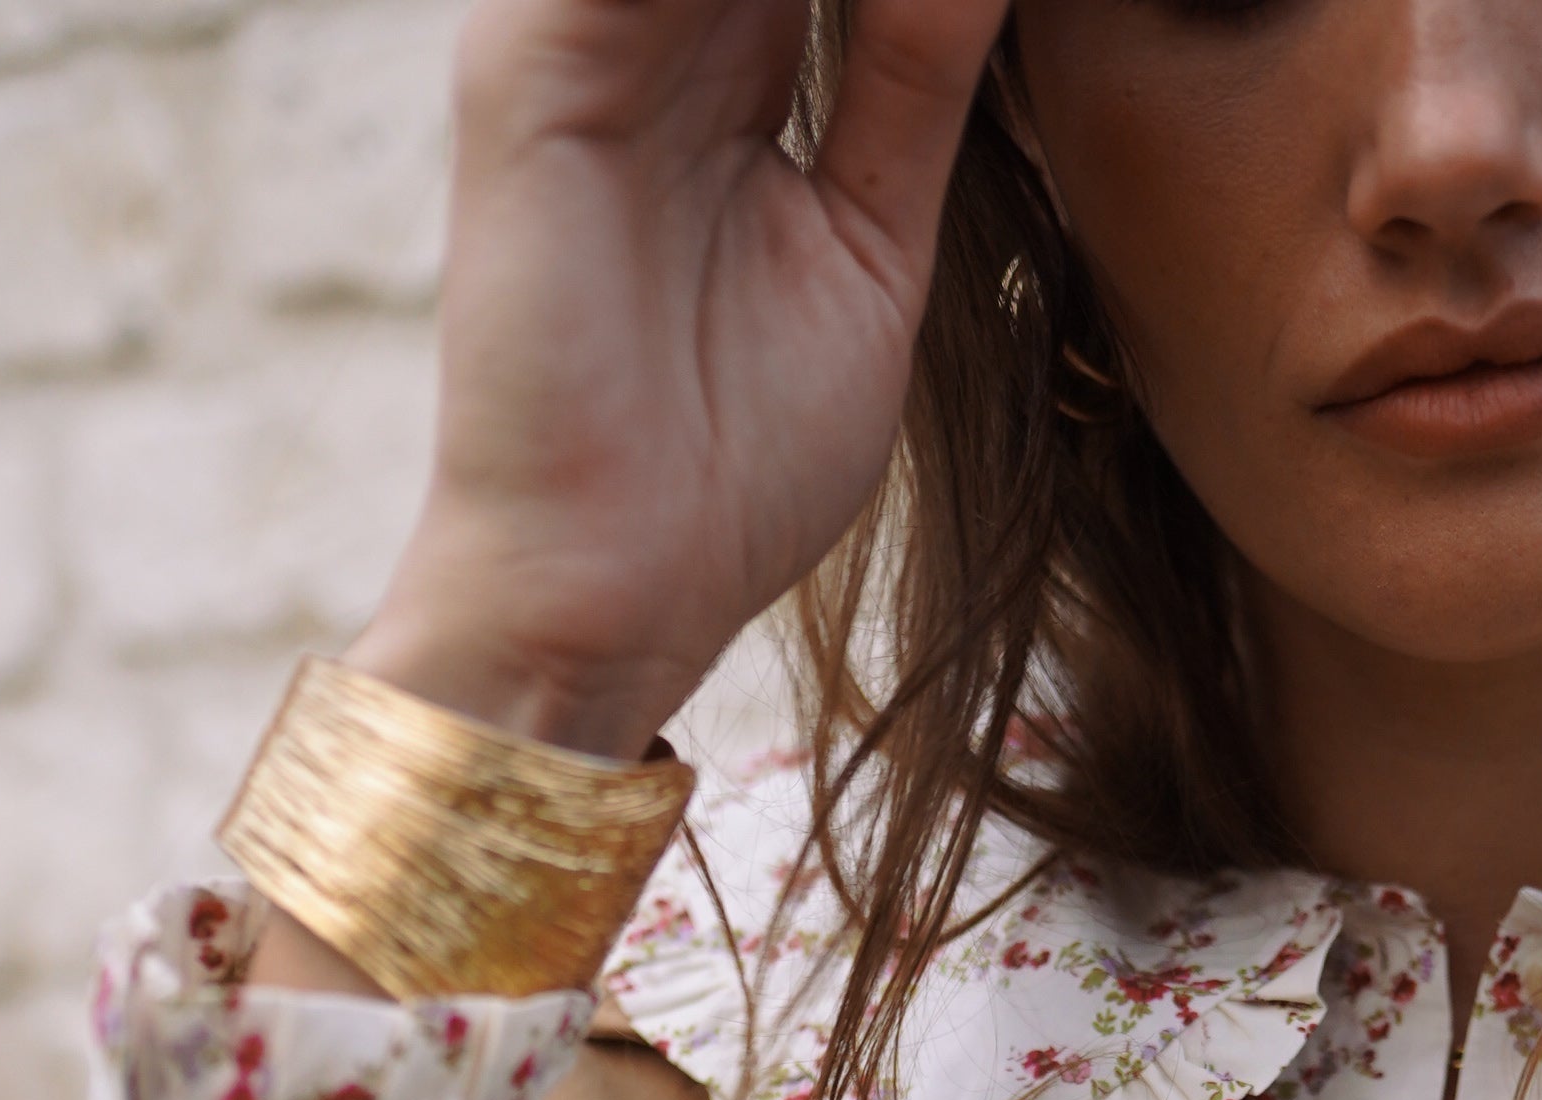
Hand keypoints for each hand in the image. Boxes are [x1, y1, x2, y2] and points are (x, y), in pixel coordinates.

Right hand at [346, 0, 1008, 758]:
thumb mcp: (870, 246)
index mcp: (717, 50)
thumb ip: (919, 81)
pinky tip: (887, 5)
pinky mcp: (527, 61)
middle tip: (976, 6)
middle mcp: (635, 16)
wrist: (612, 598)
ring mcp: (572, 26)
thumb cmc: (732, 464)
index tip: (1014, 7)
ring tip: (953, 4)